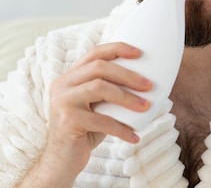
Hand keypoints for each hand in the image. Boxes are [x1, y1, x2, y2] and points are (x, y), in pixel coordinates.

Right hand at [23, 43, 151, 185]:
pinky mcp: (66, 121)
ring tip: (145, 107)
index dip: (117, 49)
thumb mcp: (97, 106)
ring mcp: (62, 101)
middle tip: (148, 85)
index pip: (94, 53)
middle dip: (127, 74)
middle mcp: (62, 85)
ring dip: (126, 97)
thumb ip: (110, 91)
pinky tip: (134, 136)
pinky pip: (100, 120)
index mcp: (70, 76)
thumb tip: (144, 83)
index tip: (139, 53)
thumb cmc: (85, 131)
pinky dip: (121, 128)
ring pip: (99, 87)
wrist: (62, 161)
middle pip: (98, 67)